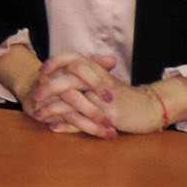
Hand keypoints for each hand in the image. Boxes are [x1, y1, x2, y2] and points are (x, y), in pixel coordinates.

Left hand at [23, 53, 172, 137]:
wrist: (151, 108)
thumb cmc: (125, 96)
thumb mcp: (106, 81)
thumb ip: (86, 76)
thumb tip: (60, 74)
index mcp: (98, 71)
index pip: (73, 59)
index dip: (56, 62)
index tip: (42, 70)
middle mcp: (99, 82)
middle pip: (68, 79)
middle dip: (48, 88)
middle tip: (34, 96)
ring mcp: (103, 100)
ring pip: (73, 102)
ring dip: (53, 109)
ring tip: (39, 115)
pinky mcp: (109, 116)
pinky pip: (84, 120)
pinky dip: (67, 125)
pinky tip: (54, 127)